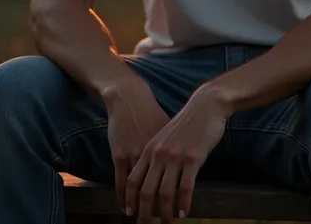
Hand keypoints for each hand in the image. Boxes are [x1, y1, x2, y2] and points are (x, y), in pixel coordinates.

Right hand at [104, 80, 170, 214]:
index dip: (180, 202)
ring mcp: (137, 154)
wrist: (132, 97)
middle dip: (164, 212)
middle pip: (161, 192)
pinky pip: (123, 183)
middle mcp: (156, 155)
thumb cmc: (153, 113)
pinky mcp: (120, 154)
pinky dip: (126, 199)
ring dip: (144, 209)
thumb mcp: (171, 131)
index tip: (181, 216)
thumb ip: (178, 148)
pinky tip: (128, 209)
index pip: (180, 183)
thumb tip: (190, 165)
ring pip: (143, 191)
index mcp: (171, 150)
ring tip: (145, 221)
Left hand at [125, 87, 228, 223]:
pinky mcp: (193, 158)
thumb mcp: (165, 136)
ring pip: (165, 193)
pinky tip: (185, 213)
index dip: (129, 199)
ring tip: (168, 223)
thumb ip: (156, 154)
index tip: (129, 213)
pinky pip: (186, 188)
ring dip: (165, 213)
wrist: (205, 105)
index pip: (133, 179)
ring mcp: (176, 156)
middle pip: (146, 191)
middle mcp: (159, 154)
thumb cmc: (187, 122)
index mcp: (150, 148)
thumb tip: (151, 177)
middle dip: (145, 213)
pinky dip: (184, 204)